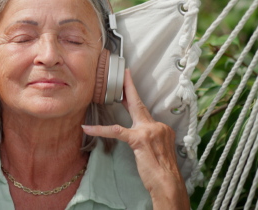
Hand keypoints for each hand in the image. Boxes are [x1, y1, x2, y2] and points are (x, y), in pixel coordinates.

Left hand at [82, 69, 188, 209]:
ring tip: (94, 106)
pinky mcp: (139, 140)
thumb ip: (150, 138)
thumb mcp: (160, 149)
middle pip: (138, 105)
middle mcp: (156, 125)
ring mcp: (148, 131)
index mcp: (161, 127)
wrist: (169, 182)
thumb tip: (141, 135)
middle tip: (123, 74)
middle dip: (129, 88)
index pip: (144, 109)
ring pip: (122, 121)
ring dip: (105, 120)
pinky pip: (116, 132)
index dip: (135, 95)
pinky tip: (88, 128)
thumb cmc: (163, 171)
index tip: (128, 81)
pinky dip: (100, 130)